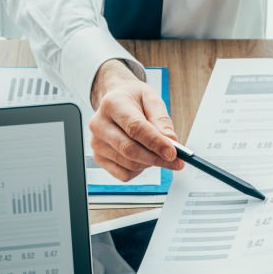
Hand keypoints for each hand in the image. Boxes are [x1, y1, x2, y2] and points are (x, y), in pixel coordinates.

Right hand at [89, 59, 184, 181]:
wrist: (115, 102)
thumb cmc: (133, 100)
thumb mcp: (151, 99)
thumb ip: (161, 119)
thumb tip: (170, 141)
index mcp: (112, 104)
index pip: (134, 128)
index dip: (155, 142)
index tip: (173, 153)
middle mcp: (99, 124)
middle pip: (130, 149)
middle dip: (156, 158)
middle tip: (176, 161)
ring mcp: (97, 143)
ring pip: (129, 164)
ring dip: (150, 163)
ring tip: (157, 152)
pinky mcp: (99, 158)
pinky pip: (124, 174)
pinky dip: (139, 171)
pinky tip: (143, 158)